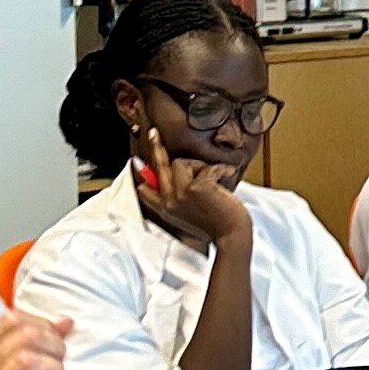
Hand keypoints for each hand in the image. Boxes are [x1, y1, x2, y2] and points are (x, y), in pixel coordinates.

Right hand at [137, 125, 250, 248]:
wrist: (231, 236)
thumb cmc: (217, 226)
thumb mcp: (191, 215)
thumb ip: (180, 199)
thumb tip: (176, 175)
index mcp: (166, 209)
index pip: (145, 190)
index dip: (141, 174)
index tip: (137, 161)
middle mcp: (169, 201)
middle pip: (158, 167)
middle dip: (155, 147)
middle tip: (153, 132)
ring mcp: (181, 194)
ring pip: (182, 162)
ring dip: (200, 166)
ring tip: (215, 178)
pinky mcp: (196, 188)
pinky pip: (207, 167)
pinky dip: (221, 169)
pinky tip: (228, 173)